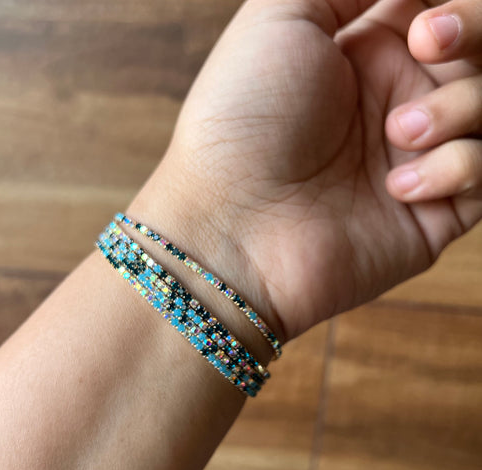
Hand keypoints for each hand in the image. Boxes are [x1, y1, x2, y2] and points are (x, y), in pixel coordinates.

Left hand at [129, 0, 481, 343]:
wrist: (231, 228)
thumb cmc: (240, 121)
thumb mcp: (279, 20)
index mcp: (365, 52)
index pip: (441, 10)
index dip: (451, 5)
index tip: (421, 19)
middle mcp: (396, 101)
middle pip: (479, 50)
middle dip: (473, 30)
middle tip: (426, 45)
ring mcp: (417, 157)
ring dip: (457, 107)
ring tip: (397, 133)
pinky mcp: (432, 214)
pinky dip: (455, 169)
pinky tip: (395, 189)